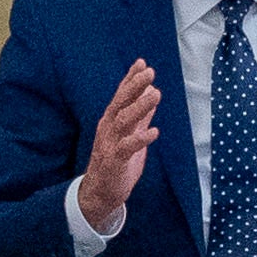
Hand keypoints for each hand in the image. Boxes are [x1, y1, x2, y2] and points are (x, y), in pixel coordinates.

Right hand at [76, 60, 161, 237]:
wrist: (99, 193)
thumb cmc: (116, 162)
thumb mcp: (130, 134)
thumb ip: (141, 116)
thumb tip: (152, 93)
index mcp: (111, 121)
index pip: (121, 95)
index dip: (130, 79)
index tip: (141, 63)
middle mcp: (108, 129)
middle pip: (120, 103)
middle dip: (134, 86)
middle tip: (149, 72)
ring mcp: (109, 144)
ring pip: (123, 121)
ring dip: (140, 107)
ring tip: (156, 94)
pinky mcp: (114, 161)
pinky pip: (126, 148)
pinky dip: (140, 139)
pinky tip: (154, 132)